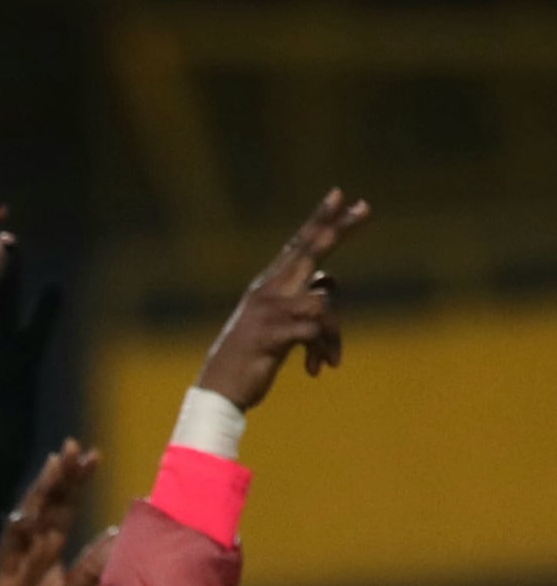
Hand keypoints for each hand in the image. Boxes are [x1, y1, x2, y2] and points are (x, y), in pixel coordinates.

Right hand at [0, 443, 113, 585]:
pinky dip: (16, 536)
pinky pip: (9, 553)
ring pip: (30, 518)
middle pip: (49, 504)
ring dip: (41, 492)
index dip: (77, 482)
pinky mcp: (2, 579)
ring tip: (54, 466)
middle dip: (61, 476)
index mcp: (50, 548)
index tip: (93, 455)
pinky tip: (23, 517)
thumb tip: (117, 533)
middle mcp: (33, 546)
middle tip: (74, 446)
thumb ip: (91, 566)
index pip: (66, 507)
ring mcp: (16, 559)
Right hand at [198, 188, 371, 409]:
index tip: (339, 194)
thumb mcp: (278, 323)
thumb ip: (301, 299)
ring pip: (323, 303)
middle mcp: (268, 291)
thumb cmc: (251, 357)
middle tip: (366, 206)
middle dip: (337, 230)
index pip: (298, 246)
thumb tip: (329, 280)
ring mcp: (269, 311)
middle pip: (309, 252)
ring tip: (329, 361)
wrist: (220, 391)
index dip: (318, 220)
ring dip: (334, 335)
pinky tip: (319, 369)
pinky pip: (317, 331)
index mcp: (268, 286)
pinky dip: (324, 350)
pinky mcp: (273, 334)